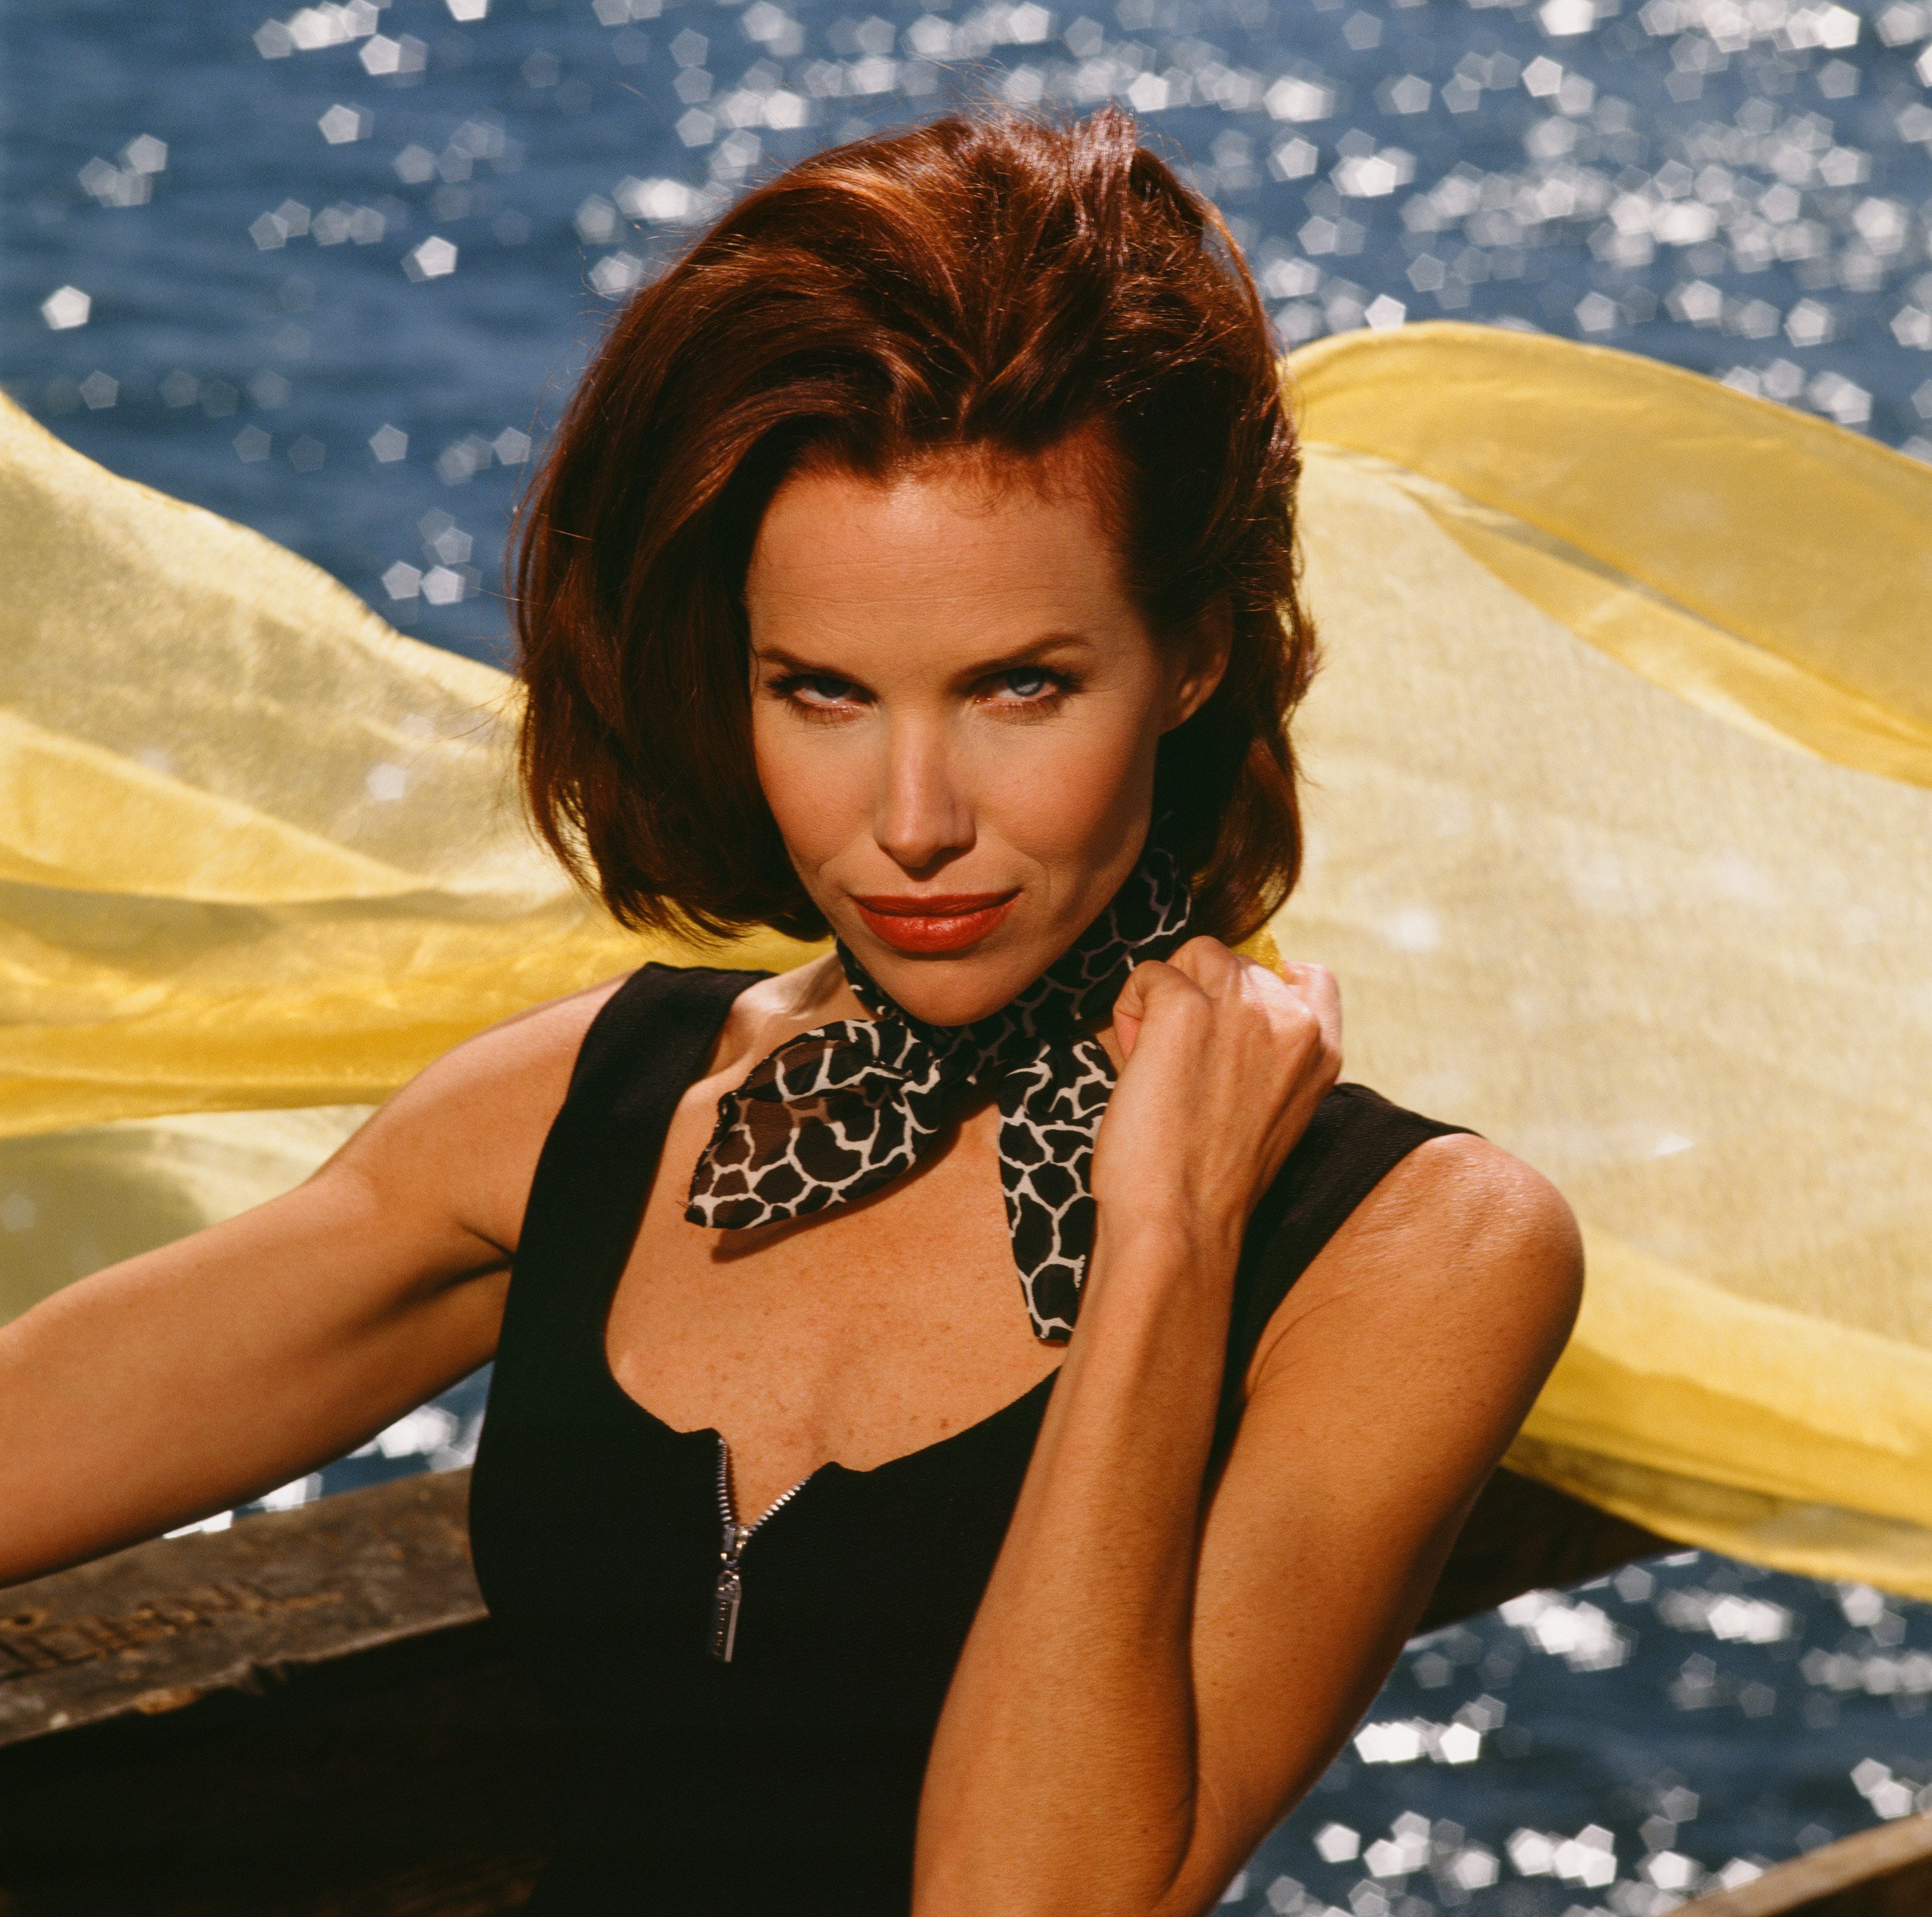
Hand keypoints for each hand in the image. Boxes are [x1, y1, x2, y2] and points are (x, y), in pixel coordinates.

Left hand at [1093, 939, 1340, 1245]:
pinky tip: (1133, 1063)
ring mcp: (1242, 1008)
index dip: (1262, 983)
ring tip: (1153, 1058)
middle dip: (1198, 999)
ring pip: (1193, 954)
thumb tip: (1215, 1005)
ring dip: (1164, 995)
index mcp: (1321, 1052)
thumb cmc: (1209, 1180)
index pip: (1311, 976)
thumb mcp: (1270, 1112)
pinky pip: (1147, 974)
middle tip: (1178, 1066)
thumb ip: (1264, 1056)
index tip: (1227, 1015)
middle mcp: (1291, 1021)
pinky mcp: (1186, 1008)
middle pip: (1235, 963)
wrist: (1181, 1222)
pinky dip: (1129, 1009)